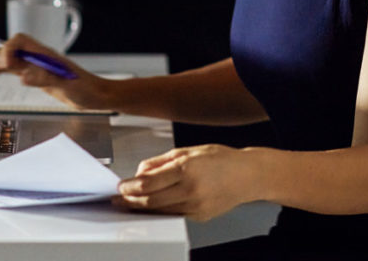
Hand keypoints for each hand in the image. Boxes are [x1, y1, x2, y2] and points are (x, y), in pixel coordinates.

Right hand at [0, 33, 112, 110]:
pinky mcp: (36, 76)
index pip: (21, 40)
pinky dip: (0, 74)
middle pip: (11, 50)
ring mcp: (37, 66)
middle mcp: (39, 57)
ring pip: (9, 62)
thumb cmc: (86, 89)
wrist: (97, 96)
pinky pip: (14, 71)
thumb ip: (46, 79)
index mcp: (46, 54)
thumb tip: (24, 77)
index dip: (8, 48)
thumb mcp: (68, 86)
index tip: (4, 64)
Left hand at [114, 144, 255, 221]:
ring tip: (130, 203)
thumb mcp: (189, 151)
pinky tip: (152, 206)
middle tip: (119, 199)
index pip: (148, 183)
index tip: (121, 186)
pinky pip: (173, 215)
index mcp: (187, 169)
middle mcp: (191, 190)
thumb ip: (161, 161)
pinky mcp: (199, 216)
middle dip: (131, 201)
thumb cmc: (221, 159)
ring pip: (160, 211)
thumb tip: (140, 171)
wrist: (248, 176)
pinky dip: (160, 211)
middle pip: (151, 201)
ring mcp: (196, 206)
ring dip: (142, 208)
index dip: (130, 187)